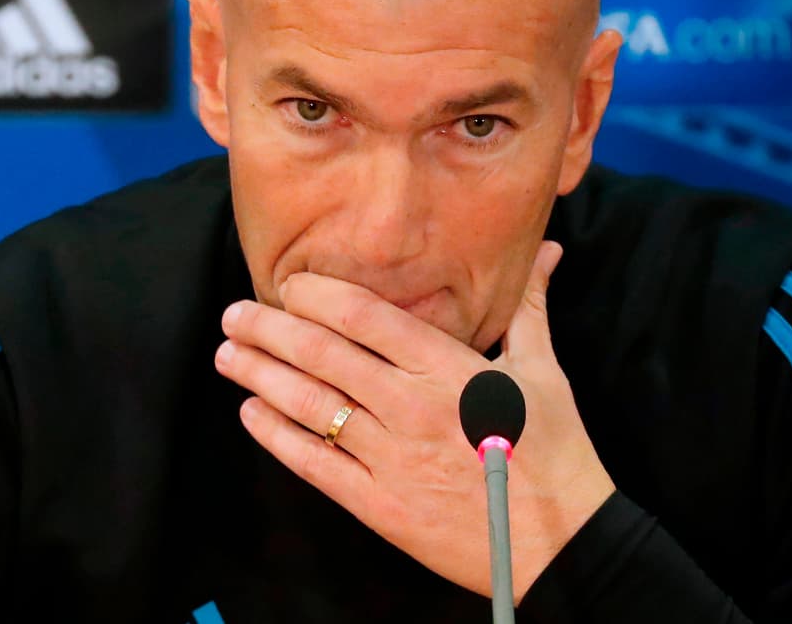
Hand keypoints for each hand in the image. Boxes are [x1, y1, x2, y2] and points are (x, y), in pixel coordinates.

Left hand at [214, 241, 615, 601]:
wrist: (562, 541)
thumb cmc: (555, 450)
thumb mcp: (543, 370)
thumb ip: (529, 305)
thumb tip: (545, 249)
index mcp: (448, 367)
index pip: (364, 316)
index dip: (316, 295)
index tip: (288, 284)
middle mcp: (411, 406)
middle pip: (323, 355)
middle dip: (269, 330)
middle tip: (234, 314)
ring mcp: (392, 457)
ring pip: (310, 405)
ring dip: (261, 376)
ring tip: (229, 355)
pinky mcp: (380, 504)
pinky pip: (316, 464)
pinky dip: (277, 437)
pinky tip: (252, 413)